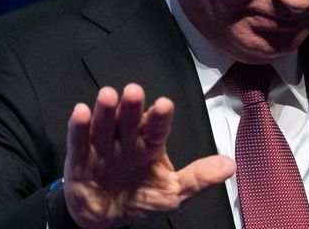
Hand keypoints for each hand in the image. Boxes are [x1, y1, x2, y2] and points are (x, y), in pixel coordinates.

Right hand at [63, 84, 235, 228]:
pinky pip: (78, 143)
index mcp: (150, 146)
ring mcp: (103, 148)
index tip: (164, 104)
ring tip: (107, 96)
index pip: (157, 129)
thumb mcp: (173, 193)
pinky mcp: (79, 160)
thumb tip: (230, 165)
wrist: (105, 217)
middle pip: (130, 121)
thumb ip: (199, 178)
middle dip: (132, 107)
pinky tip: (81, 111)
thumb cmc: (141, 198)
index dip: (160, 117)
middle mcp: (127, 141)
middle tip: (134, 92)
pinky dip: (78, 128)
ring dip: (106, 111)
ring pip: (105, 126)